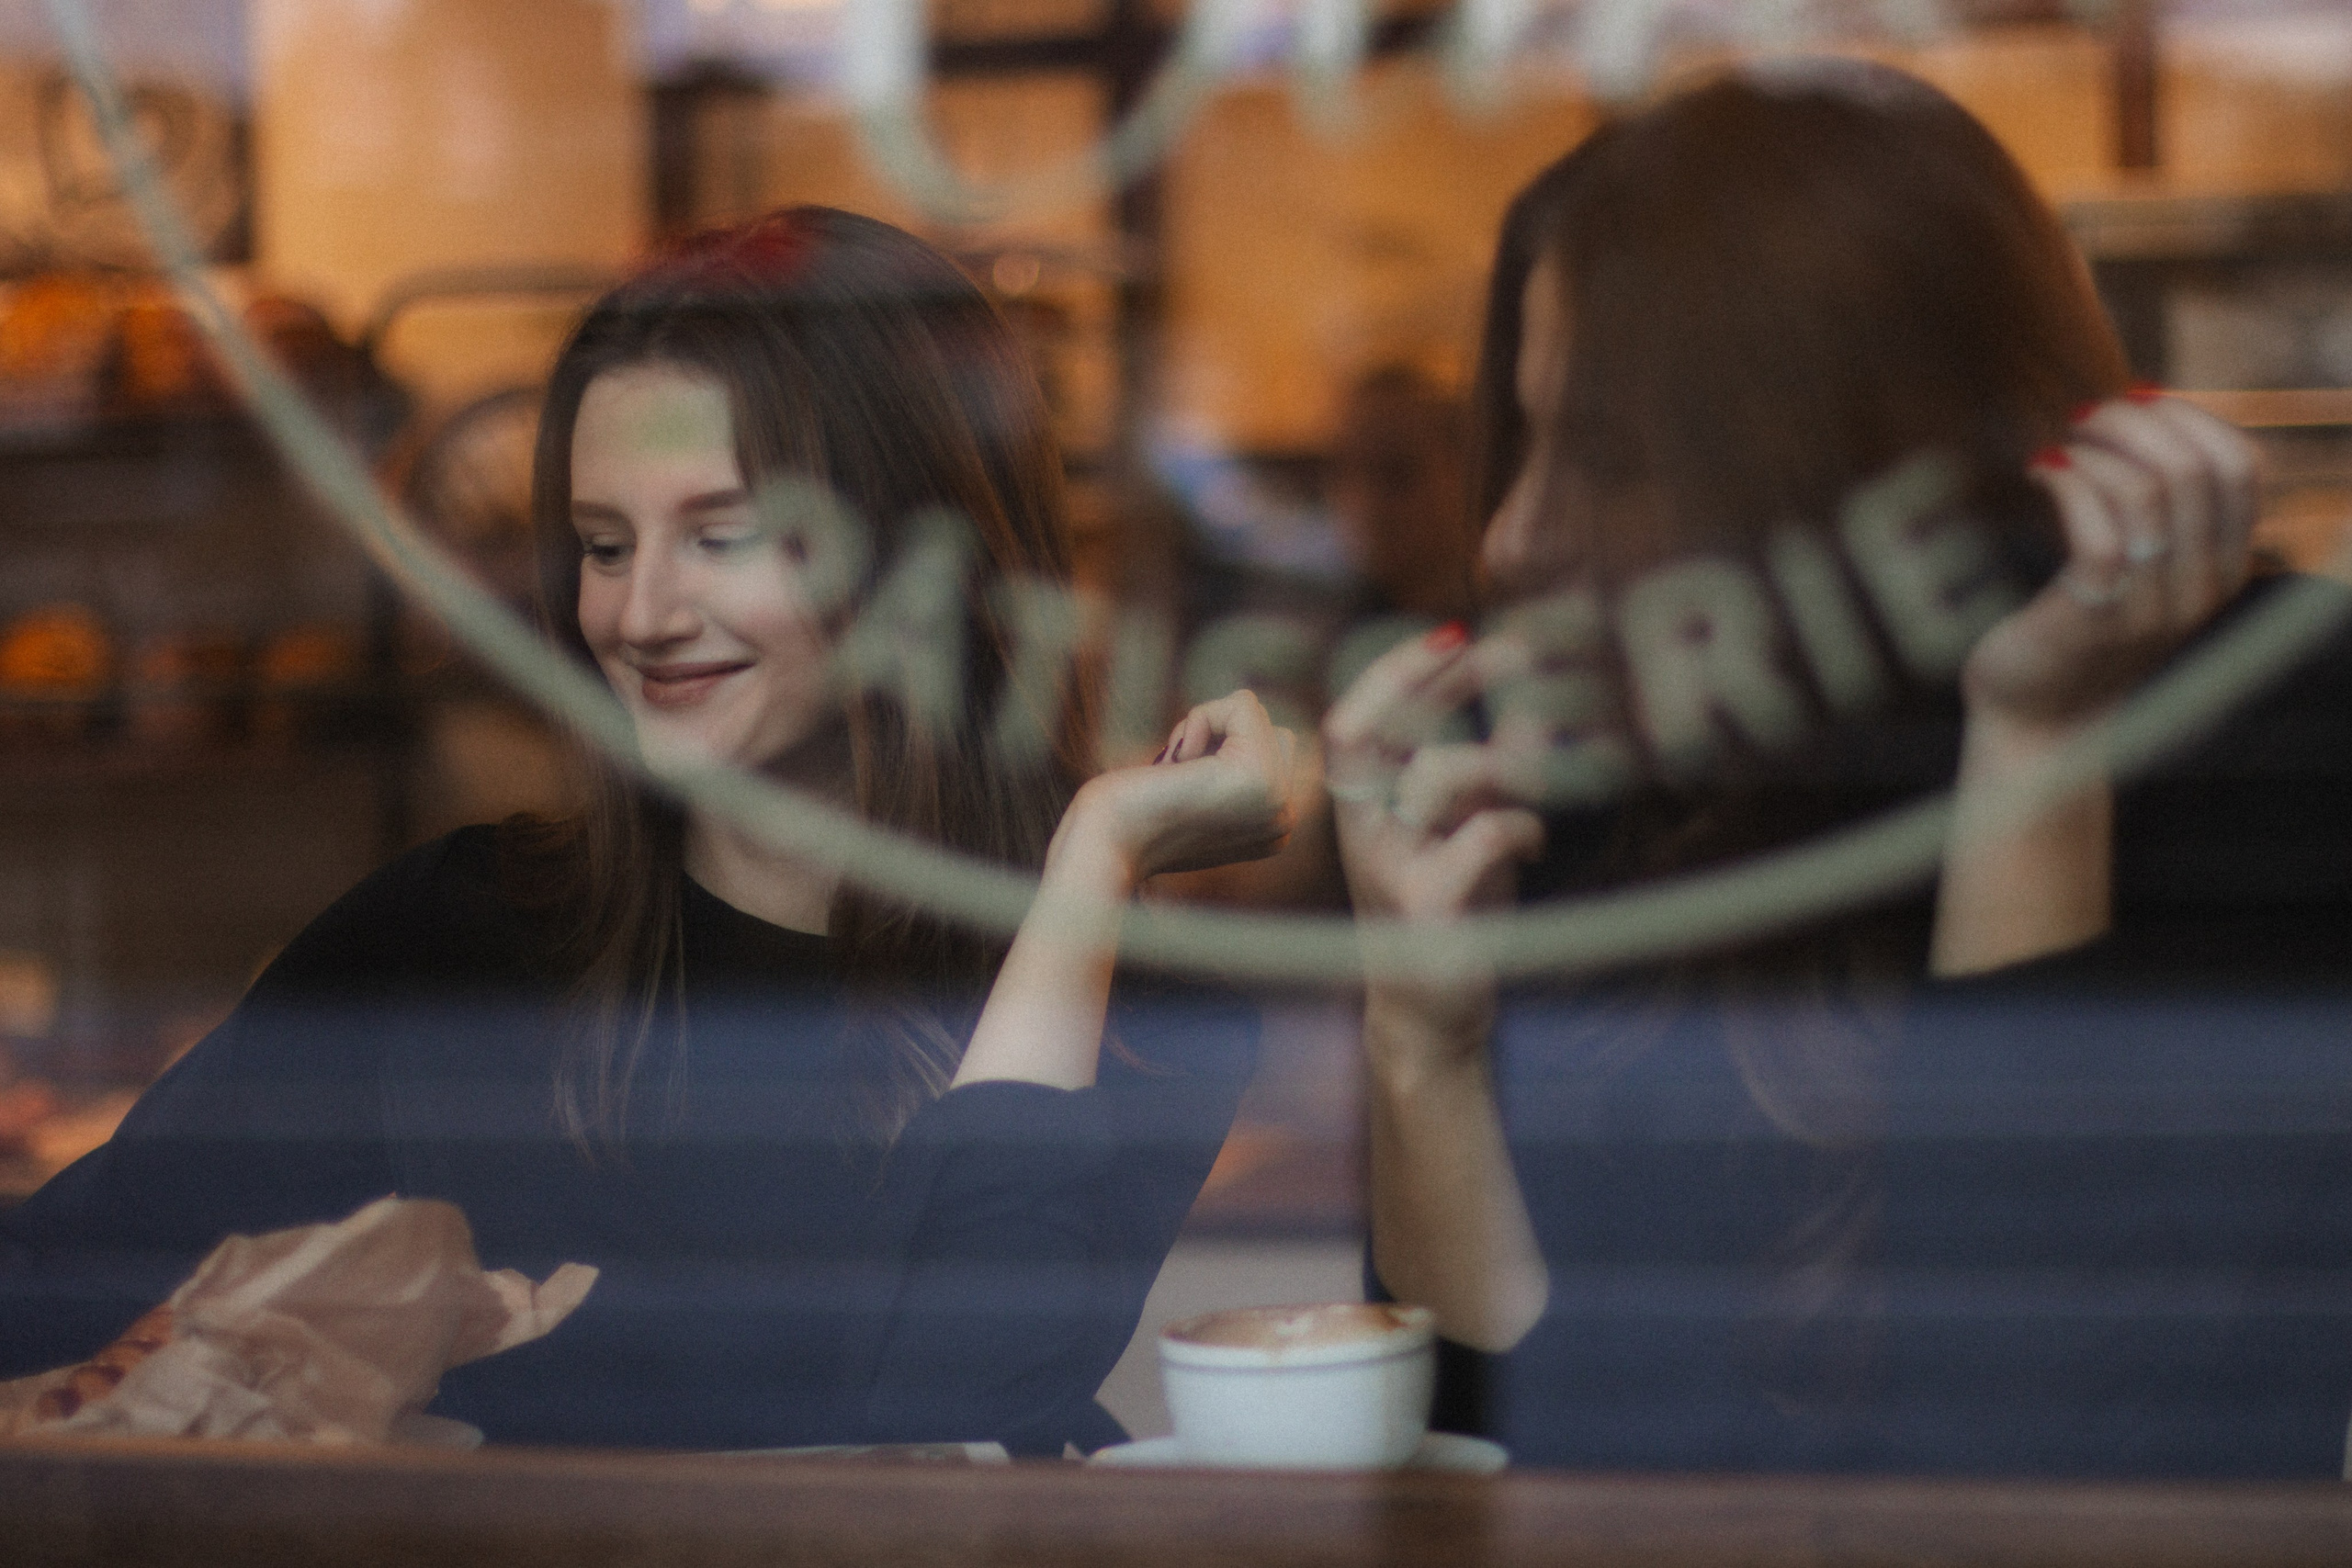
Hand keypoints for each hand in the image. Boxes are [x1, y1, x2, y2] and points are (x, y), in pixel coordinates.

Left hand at [1053, 690, 1299, 893]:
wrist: (1105, 844)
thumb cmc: (1126, 816)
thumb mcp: (1189, 791)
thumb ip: (1225, 765)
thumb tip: (1243, 709)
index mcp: (1271, 830)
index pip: (1268, 749)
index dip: (1214, 750)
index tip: (1180, 790)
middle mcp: (1284, 821)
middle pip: (1271, 729)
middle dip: (1217, 736)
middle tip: (1178, 780)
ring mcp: (1277, 802)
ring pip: (1256, 715)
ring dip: (1204, 729)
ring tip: (1176, 776)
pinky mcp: (1260, 777)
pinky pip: (1243, 704)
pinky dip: (1200, 718)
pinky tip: (1177, 765)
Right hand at [1327, 627, 1554, 1348]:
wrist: (1433, 1018)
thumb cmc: (1453, 914)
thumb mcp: (1472, 835)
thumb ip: (1491, 777)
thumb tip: (1536, 710)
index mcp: (1363, 808)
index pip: (1358, 718)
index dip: (1399, 669)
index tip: (1453, 631)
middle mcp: (1361, 833)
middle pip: (1374, 730)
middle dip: (1438, 680)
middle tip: (1506, 649)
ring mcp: (1387, 870)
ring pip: (1437, 776)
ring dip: (1502, 764)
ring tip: (1542, 777)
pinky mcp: (1425, 908)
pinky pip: (1478, 836)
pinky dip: (1520, 826)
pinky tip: (1537, 845)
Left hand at [1963, 391, 2259, 737]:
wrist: (2040, 720)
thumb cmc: (2079, 628)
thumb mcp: (2139, 569)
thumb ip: (2158, 510)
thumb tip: (2143, 407)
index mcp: (2224, 567)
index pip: (2243, 467)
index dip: (2193, 418)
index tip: (2139, 400)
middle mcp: (2200, 587)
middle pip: (2195, 468)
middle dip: (2137, 422)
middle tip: (2085, 416)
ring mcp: (2152, 606)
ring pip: (2148, 491)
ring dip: (2097, 449)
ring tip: (2059, 446)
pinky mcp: (2096, 618)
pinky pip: (2098, 532)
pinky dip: (2067, 483)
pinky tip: (2041, 471)